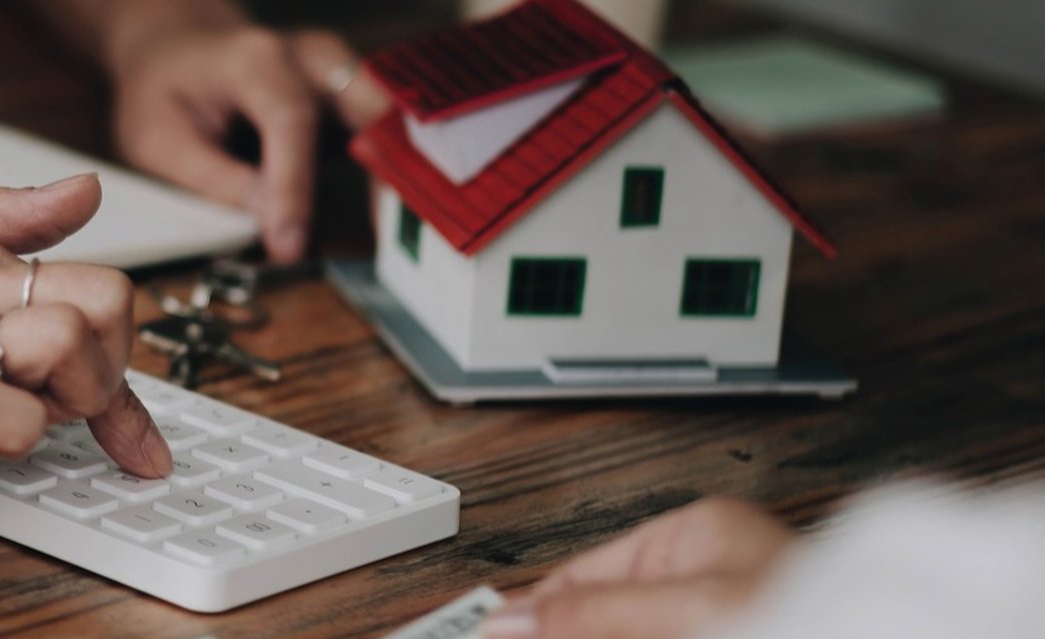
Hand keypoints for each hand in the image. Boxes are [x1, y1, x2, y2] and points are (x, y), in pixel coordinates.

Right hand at [0, 174, 171, 515]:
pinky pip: (16, 421)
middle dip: (113, 366)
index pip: (82, 266)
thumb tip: (78, 192)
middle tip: (79, 408)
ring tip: (28, 422)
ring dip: (76, 403)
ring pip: (72, 349)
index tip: (113, 398)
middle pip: (102, 301)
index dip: (114, 339)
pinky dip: (17, 443)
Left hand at [96, 4, 387, 263]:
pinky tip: (383, 221)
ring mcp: (337, 75)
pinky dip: (387, 175)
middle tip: (385, 242)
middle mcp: (310, 58)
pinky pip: (382, 135)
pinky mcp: (348, 99)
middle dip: (382, 173)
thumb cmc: (161, 91)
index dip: (295, 187)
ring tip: (393, 241)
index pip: (290, 120)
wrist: (176, 48)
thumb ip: (215, 179)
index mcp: (256, 60)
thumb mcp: (159, 139)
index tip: (289, 244)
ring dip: (394, 179)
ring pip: (389, 123)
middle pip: (368, 110)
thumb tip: (268, 221)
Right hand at [485, 498, 798, 638]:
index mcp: (696, 537)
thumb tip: (517, 618)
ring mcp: (715, 614)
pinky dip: (616, 638)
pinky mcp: (731, 629)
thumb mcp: (689, 609)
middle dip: (554, 631)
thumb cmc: (826, 619)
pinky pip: (653, 634)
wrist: (880, 632)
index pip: (581, 574)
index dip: (528, 609)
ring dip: (579, 636)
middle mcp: (706, 576)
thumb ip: (598, 611)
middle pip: (596, 611)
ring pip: (620, 629)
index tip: (485, 633)